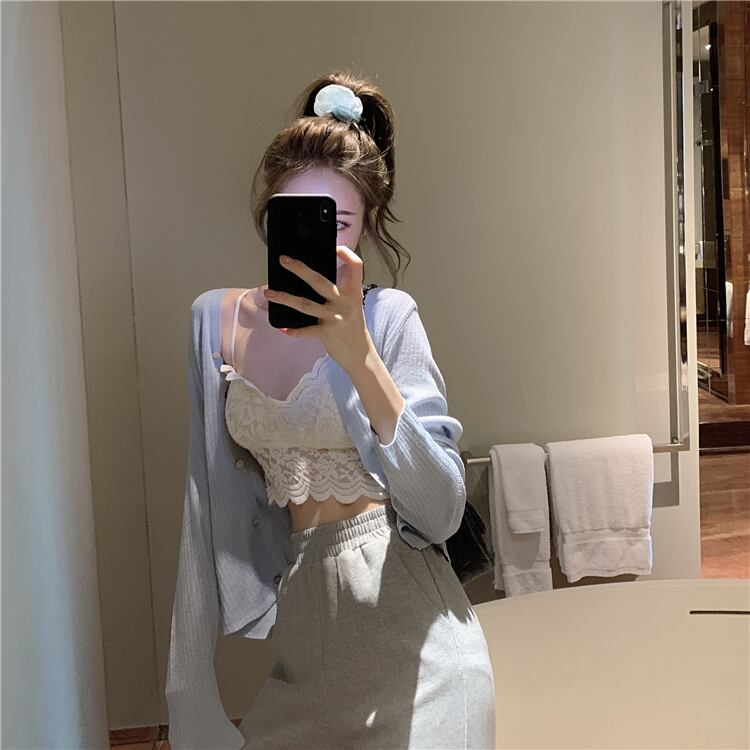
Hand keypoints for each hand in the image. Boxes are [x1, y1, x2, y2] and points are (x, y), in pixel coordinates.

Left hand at [263, 245, 372, 371]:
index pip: (356, 267)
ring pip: (305, 304)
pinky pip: (306, 331)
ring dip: (284, 298)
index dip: (347, 254)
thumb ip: (337, 293)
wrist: (361, 355)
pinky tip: (282, 327)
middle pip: (320, 281)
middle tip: (284, 261)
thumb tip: (309, 280)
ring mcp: (335, 318)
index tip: (335, 248)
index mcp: (353, 293)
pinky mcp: (328, 334)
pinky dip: (293, 330)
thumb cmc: (352, 328)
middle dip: (299, 269)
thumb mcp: (351, 306)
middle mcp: (345, 303)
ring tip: (268, 292)